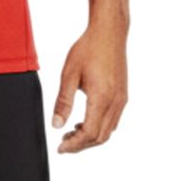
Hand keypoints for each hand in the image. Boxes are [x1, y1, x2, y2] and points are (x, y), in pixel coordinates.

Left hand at [51, 23, 127, 152]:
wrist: (109, 32)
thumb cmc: (88, 49)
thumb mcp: (69, 75)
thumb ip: (63, 102)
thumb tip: (56, 125)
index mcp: (102, 97)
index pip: (90, 133)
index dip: (74, 144)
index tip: (61, 147)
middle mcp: (116, 101)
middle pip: (101, 137)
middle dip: (82, 144)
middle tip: (64, 143)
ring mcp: (122, 99)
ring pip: (109, 130)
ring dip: (91, 137)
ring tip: (72, 132)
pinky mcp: (123, 95)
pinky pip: (113, 120)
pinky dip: (99, 127)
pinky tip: (85, 121)